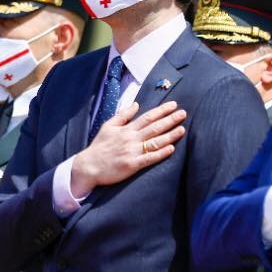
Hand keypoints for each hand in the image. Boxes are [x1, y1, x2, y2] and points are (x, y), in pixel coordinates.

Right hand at [70, 101, 186, 196]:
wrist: (88, 167)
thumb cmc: (99, 147)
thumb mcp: (108, 126)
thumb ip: (123, 115)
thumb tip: (136, 104)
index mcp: (126, 129)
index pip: (147, 117)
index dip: (161, 110)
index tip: (173, 105)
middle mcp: (131, 139)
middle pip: (154, 127)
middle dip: (170, 120)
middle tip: (183, 113)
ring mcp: (132, 152)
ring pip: (155, 142)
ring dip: (170, 135)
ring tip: (182, 129)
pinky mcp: (132, 165)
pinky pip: (149, 159)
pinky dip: (160, 153)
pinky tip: (171, 149)